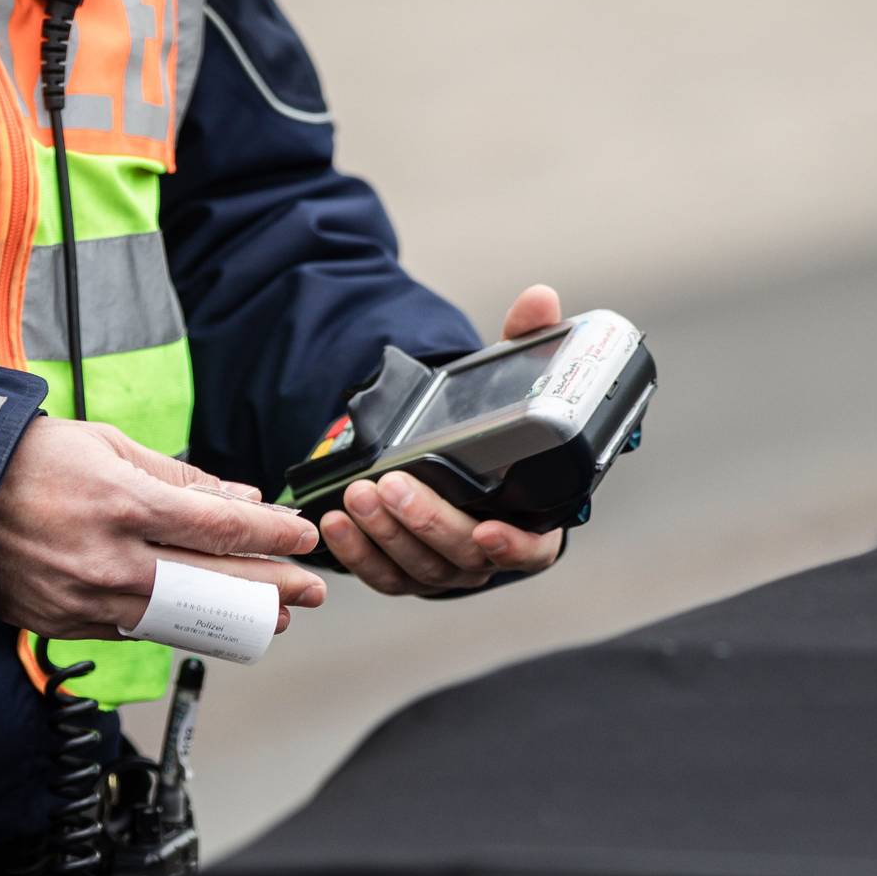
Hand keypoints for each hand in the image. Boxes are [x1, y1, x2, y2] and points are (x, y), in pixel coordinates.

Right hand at [0, 418, 325, 639]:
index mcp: (123, 505)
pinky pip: (137, 627)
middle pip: (212, 583)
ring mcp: (88, 599)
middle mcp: (110, 560)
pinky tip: (206, 617)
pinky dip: (177, 620)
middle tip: (312, 588)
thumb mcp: (109, 447)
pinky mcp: (68, 622)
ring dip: (233, 617)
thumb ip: (180, 480)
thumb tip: (239, 502)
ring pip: (181, 618)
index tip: (303, 537)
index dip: (271, 536)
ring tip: (273, 613)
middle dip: (272, 587)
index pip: (220, 529)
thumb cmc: (28, 462)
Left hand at [319, 284, 569, 595]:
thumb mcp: (513, 390)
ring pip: (419, 568)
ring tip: (359, 494)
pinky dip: (358, 553)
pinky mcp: (407, 574)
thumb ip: (529, 345)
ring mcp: (447, 569)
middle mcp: (490, 553)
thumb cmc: (496, 436)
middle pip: (463, 556)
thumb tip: (539, 300)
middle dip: (426, 522)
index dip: (514, 547)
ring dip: (386, 533)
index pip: (532, 550)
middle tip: (392, 485)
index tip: (488, 531)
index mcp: (532, 521)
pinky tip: (336, 522)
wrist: (457, 467)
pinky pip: (384, 575)